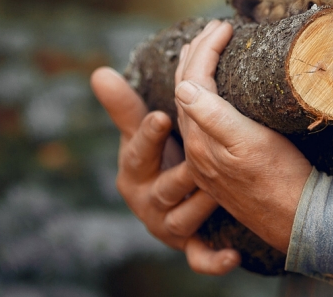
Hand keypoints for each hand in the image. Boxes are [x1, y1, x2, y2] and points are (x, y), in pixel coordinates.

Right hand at [90, 67, 240, 274]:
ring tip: (219, 194)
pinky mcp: (188, 246)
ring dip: (201, 207)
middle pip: (164, 186)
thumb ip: (125, 107)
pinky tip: (234, 256)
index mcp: (134, 171)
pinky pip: (200, 257)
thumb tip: (98, 73)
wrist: (168, 203)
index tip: (161, 117)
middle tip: (198, 160)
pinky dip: (214, 260)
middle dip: (180, 173)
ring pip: (184, 218)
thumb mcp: (139, 135)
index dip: (148, 137)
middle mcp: (148, 201)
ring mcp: (168, 225)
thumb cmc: (155, 160)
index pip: (138, 152)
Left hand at [174, 20, 311, 253]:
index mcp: (202, 139)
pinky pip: (203, 120)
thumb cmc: (281, 180)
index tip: (223, 25)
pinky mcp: (223, 166)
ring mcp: (209, 159)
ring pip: (193, 105)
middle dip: (196, 54)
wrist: (299, 219)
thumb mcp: (249, 144)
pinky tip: (217, 93)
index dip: (205, 49)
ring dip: (198, 72)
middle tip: (213, 28)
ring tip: (210, 50)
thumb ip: (214, 117)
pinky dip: (206, 95)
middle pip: (186, 90)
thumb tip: (183, 86)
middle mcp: (199, 148)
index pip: (192, 81)